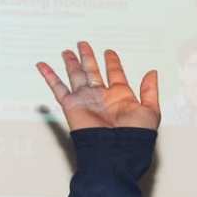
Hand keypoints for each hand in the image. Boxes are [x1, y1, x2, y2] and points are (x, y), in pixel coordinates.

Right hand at [35, 41, 161, 134]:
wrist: (116, 152)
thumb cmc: (134, 137)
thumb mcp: (150, 111)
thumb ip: (150, 91)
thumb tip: (152, 73)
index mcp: (120, 97)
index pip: (115, 73)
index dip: (112, 62)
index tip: (109, 52)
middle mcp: (101, 97)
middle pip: (92, 71)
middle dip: (88, 57)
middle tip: (83, 44)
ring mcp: (86, 100)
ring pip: (76, 76)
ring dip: (71, 63)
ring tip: (67, 51)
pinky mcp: (72, 105)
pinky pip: (58, 88)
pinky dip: (49, 76)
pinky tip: (43, 66)